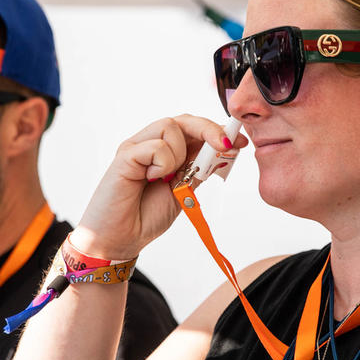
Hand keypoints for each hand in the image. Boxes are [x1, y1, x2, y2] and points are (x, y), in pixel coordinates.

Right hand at [72, 114, 246, 258]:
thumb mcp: (182, 192)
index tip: (239, 142)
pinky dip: (161, 163)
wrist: (120, 239)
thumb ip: (197, 170)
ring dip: (179, 154)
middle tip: (226, 145)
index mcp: (166, 153)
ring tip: (166, 178)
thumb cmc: (145, 217)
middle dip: (209, 129)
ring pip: (170, 127)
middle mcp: (150, 145)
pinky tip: (150, 180)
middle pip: (183, 120)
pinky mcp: (125, 156)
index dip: (216, 131)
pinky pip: (155, 146)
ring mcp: (136, 148)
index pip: (193, 129)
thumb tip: (223, 152)